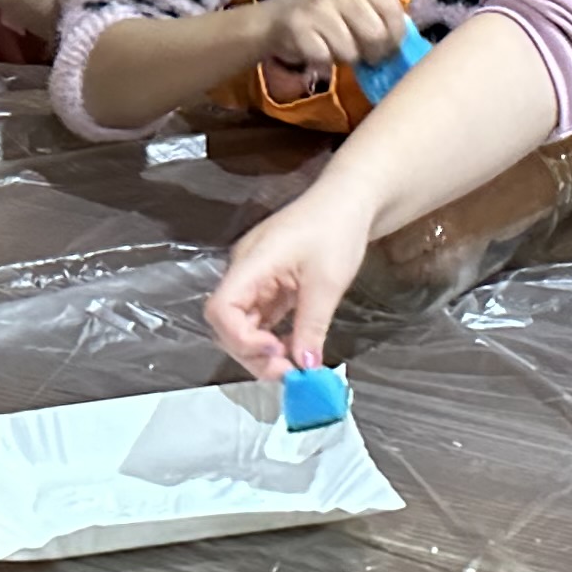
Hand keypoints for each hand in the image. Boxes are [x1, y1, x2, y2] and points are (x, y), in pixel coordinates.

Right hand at [206, 181, 377, 379]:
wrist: (350, 199)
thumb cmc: (337, 228)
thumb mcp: (327, 282)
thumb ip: (311, 327)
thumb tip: (305, 367)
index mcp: (251, 263)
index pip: (221, 309)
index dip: (240, 339)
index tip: (276, 352)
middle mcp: (245, 272)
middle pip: (228, 324)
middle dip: (252, 353)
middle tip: (287, 372)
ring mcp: (256, 279)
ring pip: (243, 326)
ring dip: (263, 350)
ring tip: (294, 365)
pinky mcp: (269, 285)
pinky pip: (261, 319)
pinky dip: (274, 338)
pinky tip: (295, 349)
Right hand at [257, 0, 411, 85]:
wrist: (282, 19)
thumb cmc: (333, 21)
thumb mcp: (362, 13)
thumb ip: (386, 23)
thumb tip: (410, 45)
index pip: (394, 12)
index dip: (395, 38)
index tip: (387, 48)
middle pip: (375, 35)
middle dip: (372, 54)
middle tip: (363, 55)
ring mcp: (319, 7)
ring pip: (349, 50)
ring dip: (345, 59)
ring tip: (336, 49)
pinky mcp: (299, 26)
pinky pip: (323, 58)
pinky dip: (323, 63)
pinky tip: (317, 52)